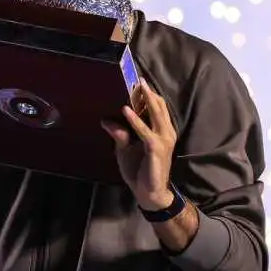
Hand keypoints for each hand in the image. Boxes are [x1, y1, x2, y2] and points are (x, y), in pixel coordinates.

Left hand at [101, 79, 176, 208]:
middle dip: (149, 92)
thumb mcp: (125, 149)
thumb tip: (105, 120)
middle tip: (140, 77)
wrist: (149, 193)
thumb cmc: (140, 170)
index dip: (148, 95)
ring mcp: (163, 141)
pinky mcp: (156, 150)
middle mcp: (166, 133)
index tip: (138, 81)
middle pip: (158, 107)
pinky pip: (145, 132)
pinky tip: (126, 111)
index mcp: (161, 131)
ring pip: (155, 115)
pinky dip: (135, 121)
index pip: (157, 108)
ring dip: (145, 100)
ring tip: (138, 86)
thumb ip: (119, 134)